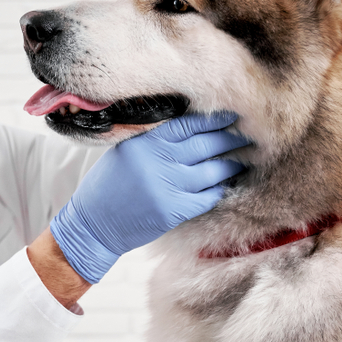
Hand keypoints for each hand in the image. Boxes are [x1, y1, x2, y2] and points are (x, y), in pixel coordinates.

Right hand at [50, 112, 248, 283]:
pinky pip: (206, 198)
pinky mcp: (172, 211)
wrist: (93, 224)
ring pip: (211, 173)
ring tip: (242, 161)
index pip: (187, 126)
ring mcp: (166, 187)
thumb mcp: (125, 152)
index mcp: (144, 142)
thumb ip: (153, 140)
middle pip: (204, 146)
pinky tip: (226, 186)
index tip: (231, 116)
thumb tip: (190, 129)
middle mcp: (157, 161)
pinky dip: (218, 191)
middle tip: (248, 137)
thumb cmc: (107, 186)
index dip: (212, 121)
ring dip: (230, 166)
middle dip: (229, 141)